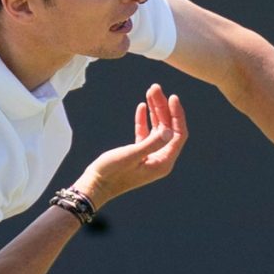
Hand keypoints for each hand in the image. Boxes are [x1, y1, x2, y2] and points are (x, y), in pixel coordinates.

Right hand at [78, 84, 187, 207]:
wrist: (94, 185)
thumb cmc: (112, 173)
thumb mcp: (132, 155)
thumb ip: (151, 143)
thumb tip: (168, 131)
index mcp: (163, 162)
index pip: (178, 135)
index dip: (177, 115)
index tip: (172, 97)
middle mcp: (159, 159)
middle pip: (167, 129)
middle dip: (163, 107)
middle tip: (155, 87)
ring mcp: (149, 156)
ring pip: (156, 129)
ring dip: (154, 110)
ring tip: (149, 91)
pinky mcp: (137, 154)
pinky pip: (145, 134)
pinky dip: (144, 120)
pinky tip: (142, 107)